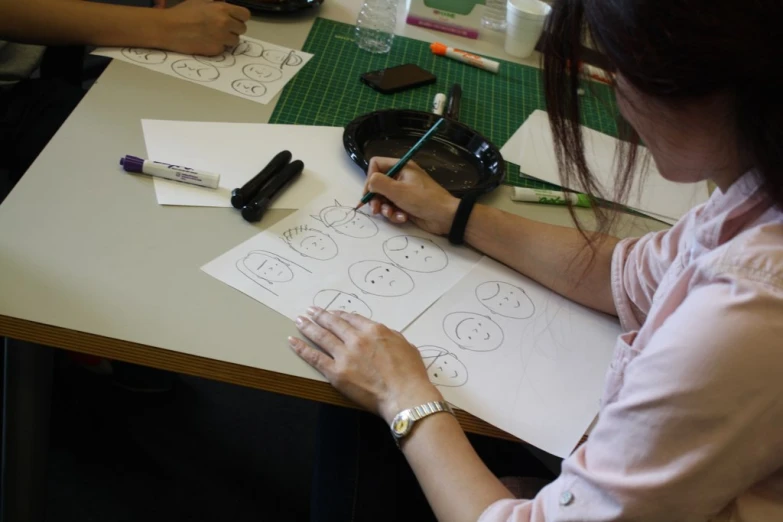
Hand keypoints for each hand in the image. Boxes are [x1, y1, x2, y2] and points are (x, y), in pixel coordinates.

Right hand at [160, 0, 249, 55]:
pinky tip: (207, 41)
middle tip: (222, 29)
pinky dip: (218, 46)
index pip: (245, 15)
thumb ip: (217, 3)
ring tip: (214, 35)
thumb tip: (226, 4)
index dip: (240, 17)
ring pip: (235, 41)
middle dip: (234, 29)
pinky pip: (224, 49)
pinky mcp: (216, 50)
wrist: (169, 29)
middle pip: (242, 29)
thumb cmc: (183, 13)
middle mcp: (224, 23)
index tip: (234, 20)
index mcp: (222, 9)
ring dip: (228, 39)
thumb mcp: (201, 1)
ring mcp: (221, 38)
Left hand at [289, 307, 442, 422]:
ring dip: (308, 326)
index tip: (332, 313)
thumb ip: (391, 336)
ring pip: (321, 336)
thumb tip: (382, 334)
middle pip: (334, 323)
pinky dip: (301, 348)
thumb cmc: (410, 374)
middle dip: (320, 315)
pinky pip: (314, 358)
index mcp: (374, 330)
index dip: (340, 314)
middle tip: (311, 310)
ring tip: (299, 320)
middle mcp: (357, 339)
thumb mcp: (406, 345)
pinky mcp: (336, 373)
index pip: (352, 318)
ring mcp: (345, 355)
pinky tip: (292, 341)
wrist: (405, 395)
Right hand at [364, 157, 458, 235]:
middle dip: (376, 198)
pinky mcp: (406, 204)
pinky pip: (392, 208)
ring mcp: (403, 191)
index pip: (376, 165)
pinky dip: (395, 214)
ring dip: (385, 209)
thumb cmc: (424, 200)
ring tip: (392, 214)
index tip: (369, 193)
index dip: (370, 178)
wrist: (445, 217)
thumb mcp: (398, 191)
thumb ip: (379, 183)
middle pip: (377, 184)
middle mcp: (401, 177)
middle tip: (376, 210)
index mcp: (401, 166)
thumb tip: (369, 182)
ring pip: (383, 198)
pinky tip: (402, 218)